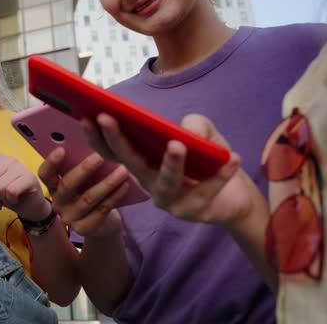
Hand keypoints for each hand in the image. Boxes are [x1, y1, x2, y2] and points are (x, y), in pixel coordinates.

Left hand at [0, 155, 49, 220]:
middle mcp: (9, 159)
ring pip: (0, 186)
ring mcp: (21, 166)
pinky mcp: (30, 177)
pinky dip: (12, 199)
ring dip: (4, 198)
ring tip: (11, 197)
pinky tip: (17, 198)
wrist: (30, 207)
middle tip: (4, 197)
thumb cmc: (8, 196)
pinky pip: (11, 191)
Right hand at [38, 148, 131, 236]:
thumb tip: (92, 141)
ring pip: (88, 199)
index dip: (51, 163)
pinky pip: (101, 210)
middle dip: (84, 170)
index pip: (44, 174)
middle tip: (100, 156)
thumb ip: (80, 165)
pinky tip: (125, 185)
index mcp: (53, 186)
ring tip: (122, 170)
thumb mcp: (84, 179)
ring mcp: (69, 218)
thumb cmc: (92, 190)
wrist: (103, 223)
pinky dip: (115, 196)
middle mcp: (57, 202)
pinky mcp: (83, 229)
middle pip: (67, 185)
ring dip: (107, 183)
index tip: (61, 149)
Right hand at [84, 113, 253, 227]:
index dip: (97, 136)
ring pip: (165, 182)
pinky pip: (205, 191)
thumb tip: (181, 134)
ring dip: (170, 164)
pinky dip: (220, 174)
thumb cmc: (209, 160)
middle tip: (108, 118)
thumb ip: (192, 124)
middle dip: (117, 140)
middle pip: (129, 163)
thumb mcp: (201, 132)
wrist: (238, 197)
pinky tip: (232, 157)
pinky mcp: (192, 211)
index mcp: (142, 163)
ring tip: (177, 144)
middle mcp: (148, 182)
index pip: (113, 151)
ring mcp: (169, 200)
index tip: (87, 115)